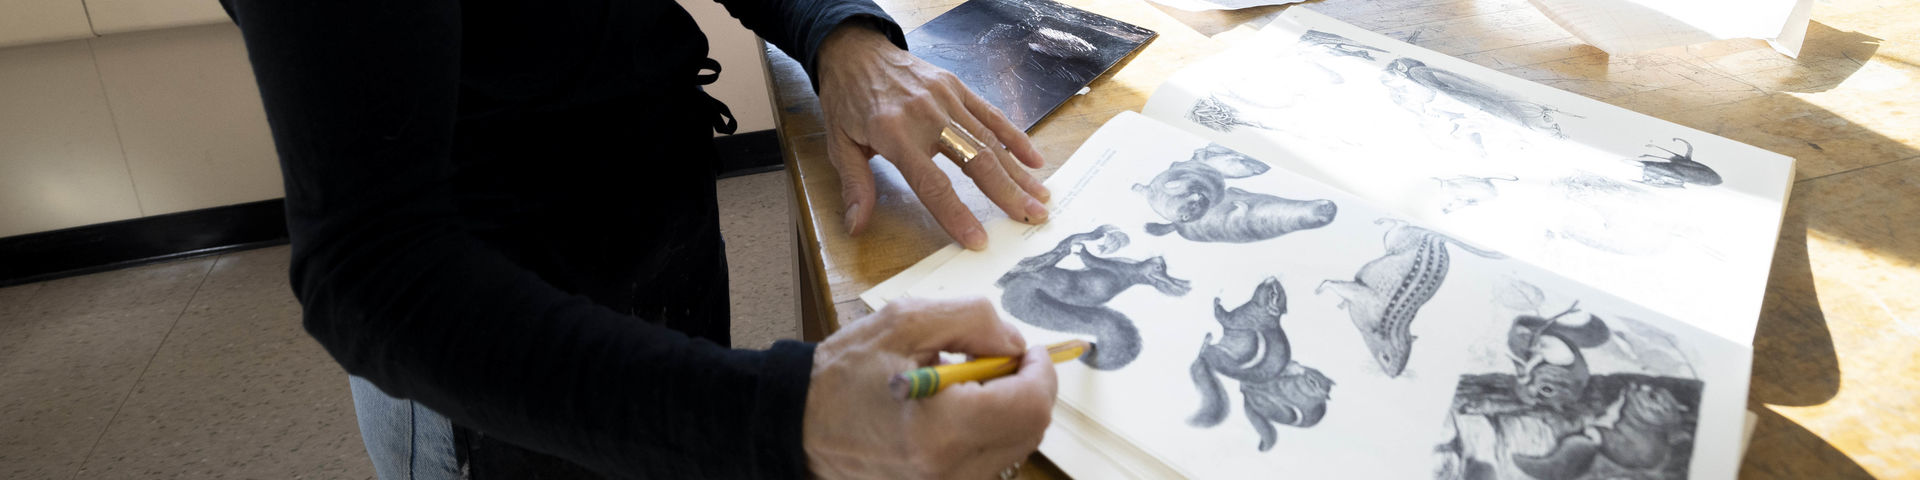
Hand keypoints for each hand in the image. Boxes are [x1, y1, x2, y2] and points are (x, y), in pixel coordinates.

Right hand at [804, 297, 1057, 478]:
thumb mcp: (905, 322)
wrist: (800, 423)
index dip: (1041, 371)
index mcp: (940, 428)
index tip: (1031, 350)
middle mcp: (947, 470)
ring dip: (1009, 410)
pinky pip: (990, 460)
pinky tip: (958, 409)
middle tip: (1003, 360)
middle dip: (1029, 388)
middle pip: (1031, 430)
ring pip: (1016, 447)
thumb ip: (974, 320)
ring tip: (969, 384)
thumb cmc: (843, 374)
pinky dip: (990, 430)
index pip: (1029, 405)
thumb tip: (1016, 343)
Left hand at [817, 23, 1050, 249]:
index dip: (956, 214)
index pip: (933, 183)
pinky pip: (991, 114)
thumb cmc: (847, 99)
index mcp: (894, 134)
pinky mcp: (956, 86)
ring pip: (990, 139)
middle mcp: (926, 115)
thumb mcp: (838, 144)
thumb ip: (854, 185)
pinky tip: (1034, 159)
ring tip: (1041, 196)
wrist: (854, 50)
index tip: (979, 239)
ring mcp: (945, 98)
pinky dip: (1015, 137)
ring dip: (1018, 171)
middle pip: (975, 160)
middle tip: (1033, 217)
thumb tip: (857, 226)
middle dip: (1007, 193)